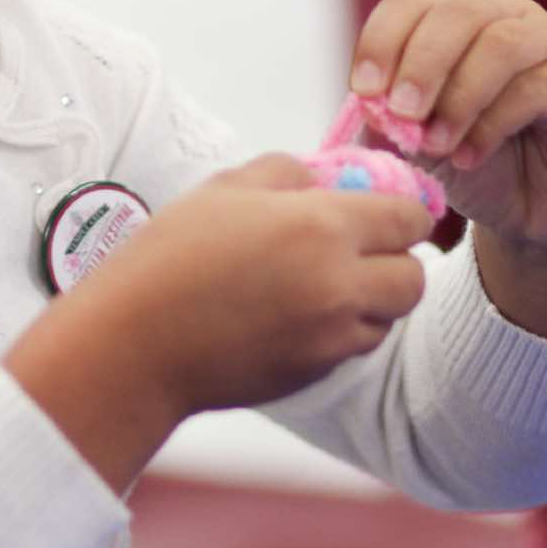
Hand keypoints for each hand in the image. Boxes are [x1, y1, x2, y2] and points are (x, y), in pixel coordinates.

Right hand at [5, 155, 433, 490]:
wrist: (133, 345)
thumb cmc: (167, 259)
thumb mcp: (222, 190)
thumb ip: (285, 173)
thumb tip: (321, 179)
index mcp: (322, 226)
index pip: (408, 218)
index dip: (400, 212)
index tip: (380, 212)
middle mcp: (339, 284)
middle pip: (413, 278)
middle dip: (394, 261)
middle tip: (358, 252)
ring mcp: (329, 336)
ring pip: (388, 319)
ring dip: (370, 301)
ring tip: (322, 287)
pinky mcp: (313, 374)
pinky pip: (352, 348)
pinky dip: (339, 332)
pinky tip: (294, 318)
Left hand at [351, 0, 546, 249]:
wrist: (535, 217)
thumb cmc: (473, 169)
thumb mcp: (414, 145)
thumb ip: (388, 120)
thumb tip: (368, 101)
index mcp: (454, 23)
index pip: (409, 5)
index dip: (381, 41)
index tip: (362, 90)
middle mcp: (504, 19)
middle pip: (456, 14)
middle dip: (420, 65)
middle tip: (400, 113)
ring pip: (500, 44)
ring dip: (458, 96)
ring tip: (436, 145)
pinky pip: (537, 86)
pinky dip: (493, 123)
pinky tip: (470, 157)